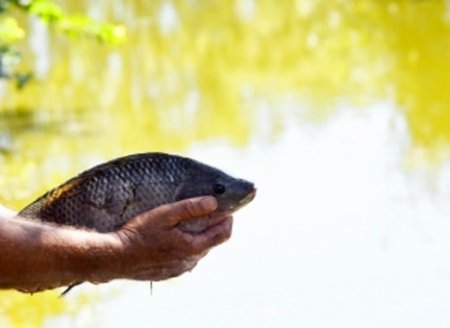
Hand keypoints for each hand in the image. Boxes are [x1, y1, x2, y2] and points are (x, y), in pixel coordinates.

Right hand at [110, 196, 232, 281]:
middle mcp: (189, 262)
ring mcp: (178, 269)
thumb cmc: (139, 233)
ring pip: (198, 252)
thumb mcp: (165, 214)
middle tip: (207, 213)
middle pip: (211, 243)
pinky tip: (173, 239)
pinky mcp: (168, 273)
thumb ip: (190, 208)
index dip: (228, 220)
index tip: (226, 210)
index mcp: (192, 247)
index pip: (223, 235)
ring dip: (198, 238)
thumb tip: (213, 203)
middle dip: (213, 227)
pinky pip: (185, 260)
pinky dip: (186, 248)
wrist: (115, 257)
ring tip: (188, 224)